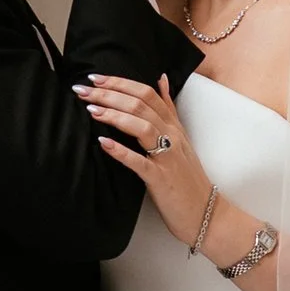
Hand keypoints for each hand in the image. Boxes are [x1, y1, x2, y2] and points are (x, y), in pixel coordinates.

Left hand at [75, 74, 215, 246]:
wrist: (206, 212)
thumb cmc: (187, 178)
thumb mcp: (181, 138)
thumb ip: (169, 109)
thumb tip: (161, 79)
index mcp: (174, 126)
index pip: (147, 93)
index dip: (120, 82)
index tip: (96, 78)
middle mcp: (172, 136)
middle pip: (141, 105)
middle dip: (109, 94)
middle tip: (83, 89)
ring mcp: (167, 157)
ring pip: (142, 126)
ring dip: (115, 115)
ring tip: (91, 109)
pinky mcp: (161, 178)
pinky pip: (139, 161)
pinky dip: (121, 151)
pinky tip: (103, 143)